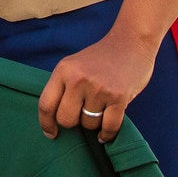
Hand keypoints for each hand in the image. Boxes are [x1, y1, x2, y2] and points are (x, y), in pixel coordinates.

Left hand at [37, 28, 159, 141]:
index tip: (51, 134)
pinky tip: (105, 134)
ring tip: (99, 111)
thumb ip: (63, 87)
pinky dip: (107, 134)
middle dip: (73, 123)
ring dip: (94, 124)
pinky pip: (109, 127)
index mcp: (63, 70)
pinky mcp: (119, 97)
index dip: (46, 124)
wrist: (132, 42)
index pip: (46, 104)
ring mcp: (99, 88)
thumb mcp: (74, 65)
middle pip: (66, 119)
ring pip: (88, 124)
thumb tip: (54, 120)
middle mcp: (78, 79)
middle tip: (82, 116)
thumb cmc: (101, 58)